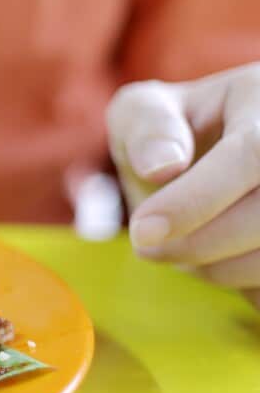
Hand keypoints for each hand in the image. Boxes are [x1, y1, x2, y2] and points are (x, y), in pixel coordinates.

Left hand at [107, 63, 259, 305]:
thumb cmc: (179, 131)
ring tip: (184, 251)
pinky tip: (221, 260)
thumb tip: (161, 166)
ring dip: (222, 268)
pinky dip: (248, 282)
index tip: (144, 232)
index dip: (195, 200)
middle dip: (201, 243)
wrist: (225, 150)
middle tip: (151, 249)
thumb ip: (146, 126)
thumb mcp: (146, 110)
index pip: (251, 153)